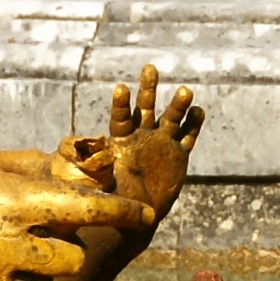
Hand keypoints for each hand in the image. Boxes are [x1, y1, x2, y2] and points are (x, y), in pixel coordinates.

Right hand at [0, 151, 151, 280]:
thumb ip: (32, 168)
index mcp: (12, 201)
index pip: (84, 206)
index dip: (121, 209)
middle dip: (65, 248)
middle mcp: (9, 244)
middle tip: (39, 237)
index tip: (147, 211)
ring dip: (31, 271)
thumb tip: (77, 168)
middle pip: (73, 257)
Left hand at [58, 63, 203, 215]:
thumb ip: (96, 169)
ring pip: (171, 118)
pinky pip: (188, 136)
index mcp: (122, 141)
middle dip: (148, 88)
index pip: (121, 118)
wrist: (141, 213)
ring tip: (185, 90)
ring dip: (178, 104)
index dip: (121, 104)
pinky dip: (194, 124)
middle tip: (149, 68)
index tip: (120, 88)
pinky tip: (198, 111)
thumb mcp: (104, 184)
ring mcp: (162, 142)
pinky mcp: (178, 154)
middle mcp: (142, 136)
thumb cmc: (119, 200)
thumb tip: (81, 156)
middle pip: (145, 107)